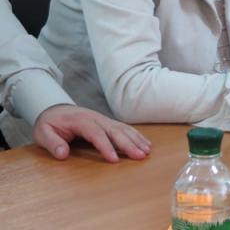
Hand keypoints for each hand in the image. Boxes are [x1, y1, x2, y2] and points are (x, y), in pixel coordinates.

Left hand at [32, 105, 150, 161]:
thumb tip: (62, 154)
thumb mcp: (43, 133)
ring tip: (147, 151)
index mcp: (81, 120)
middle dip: (129, 144)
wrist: (55, 109)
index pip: (96, 134)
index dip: (106, 146)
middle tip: (140, 156)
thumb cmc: (50, 124)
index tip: (114, 160)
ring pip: (123, 128)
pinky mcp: (108, 123)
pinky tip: (145, 143)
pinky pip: (124, 128)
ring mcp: (104, 119)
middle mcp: (96, 118)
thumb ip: (52, 143)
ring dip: (136, 139)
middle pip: (115, 130)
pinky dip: (136, 135)